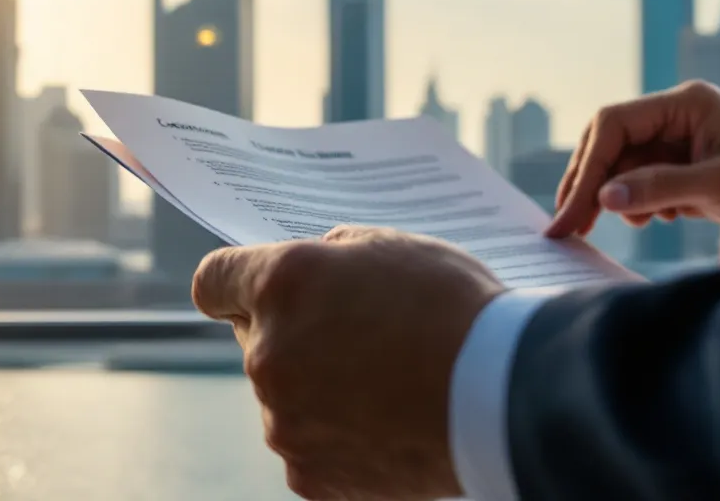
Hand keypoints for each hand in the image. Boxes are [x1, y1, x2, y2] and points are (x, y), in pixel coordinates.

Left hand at [192, 225, 503, 500]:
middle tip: (354, 336)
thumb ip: (329, 257)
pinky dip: (338, 437)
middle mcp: (267, 353)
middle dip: (291, 334)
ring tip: (386, 383)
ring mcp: (283, 420)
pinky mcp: (308, 473)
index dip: (234, 285)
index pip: (212, 282)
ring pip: (283, 396)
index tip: (252, 293)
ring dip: (316, 388)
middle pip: (253, 340)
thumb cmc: (456, 311)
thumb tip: (309, 275)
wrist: (507, 398)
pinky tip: (387, 423)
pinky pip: (309, 446)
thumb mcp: (391, 246)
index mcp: (281, 286)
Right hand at [546, 80, 719, 237]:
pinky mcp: (680, 163)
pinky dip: (635, 201)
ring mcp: (676, 139)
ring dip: (614, 196)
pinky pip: (638, 178)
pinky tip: (652, 218)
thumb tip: (604, 198)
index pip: (613, 125)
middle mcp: (674, 115)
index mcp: (685, 104)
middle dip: (588, 184)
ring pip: (620, 163)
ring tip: (630, 223)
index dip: (586, 168)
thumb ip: (658, 187)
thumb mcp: (716, 185)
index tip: (570, 211)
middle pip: (608, 142)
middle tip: (568, 227)